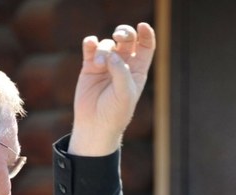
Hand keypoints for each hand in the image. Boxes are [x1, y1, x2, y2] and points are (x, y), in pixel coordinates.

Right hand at [69, 23, 155, 156]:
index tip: (142, 26)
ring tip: (99, 64)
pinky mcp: (89, 66)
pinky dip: (91, 43)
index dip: (145, 33)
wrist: (95, 126)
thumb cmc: (115, 113)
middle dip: (124, 33)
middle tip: (118, 36)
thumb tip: (111, 53)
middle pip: (127, 39)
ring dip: (104, 49)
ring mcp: (105, 65)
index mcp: (137, 70)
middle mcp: (122, 65)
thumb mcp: (125, 94)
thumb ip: (120, 72)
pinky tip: (91, 45)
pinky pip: (91, 47)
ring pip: (107, 44)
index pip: (145, 46)